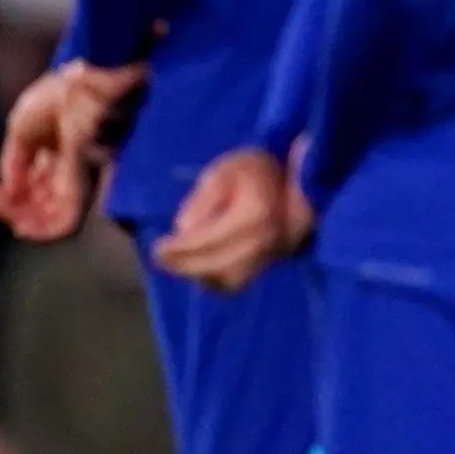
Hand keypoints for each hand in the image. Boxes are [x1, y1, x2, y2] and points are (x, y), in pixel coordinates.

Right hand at [0, 61, 144, 242]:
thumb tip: (10, 191)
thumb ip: (13, 162)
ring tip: (9, 219)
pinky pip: (69, 220)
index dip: (6, 198)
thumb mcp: (22, 126)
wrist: (87, 81)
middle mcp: (72, 172)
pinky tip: (22, 226)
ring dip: (27, 224)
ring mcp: (82, 180)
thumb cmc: (59, 95)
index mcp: (56, 155)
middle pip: (42, 207)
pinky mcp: (89, 185)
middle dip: (12, 210)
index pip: (32, 190)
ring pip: (55, 219)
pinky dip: (45, 230)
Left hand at [155, 144, 311, 290]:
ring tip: (178, 265)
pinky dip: (216, 282)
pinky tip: (200, 271)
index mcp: (251, 215)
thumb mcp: (224, 171)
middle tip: (161, 260)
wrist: (298, 183)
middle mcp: (263, 242)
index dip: (179, 249)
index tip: (157, 248)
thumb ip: (203, 199)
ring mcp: (269, 257)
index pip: (207, 240)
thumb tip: (183, 229)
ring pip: (227, 280)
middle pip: (216, 265)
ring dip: (199, 276)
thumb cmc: (256, 171)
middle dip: (184, 266)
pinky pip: (239, 282)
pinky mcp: (270, 264)